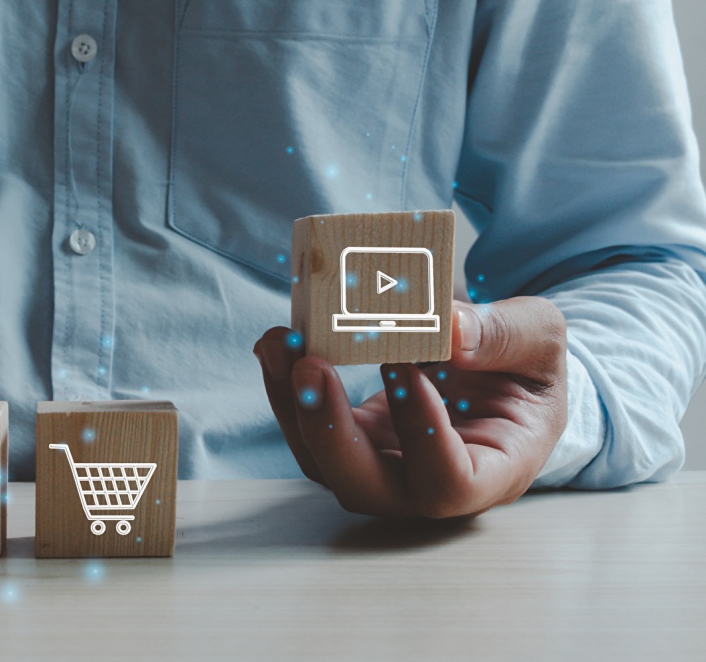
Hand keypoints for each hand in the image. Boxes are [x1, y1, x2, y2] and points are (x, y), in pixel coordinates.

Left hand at [254, 297, 566, 517]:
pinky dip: (286, 387)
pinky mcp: (354, 437)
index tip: (404, 368)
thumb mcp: (539, 338)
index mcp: (495, 470)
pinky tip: (276, 343)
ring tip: (281, 342)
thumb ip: (504, 336)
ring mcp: (384, 464)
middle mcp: (429, 483)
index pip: (450, 482)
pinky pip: (309, 428)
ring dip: (294, 404)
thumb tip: (448, 328)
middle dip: (329, 430)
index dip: (420, 433)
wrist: (503, 372)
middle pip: (367, 487)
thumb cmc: (528, 363)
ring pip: (324, 462)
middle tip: (310, 364)